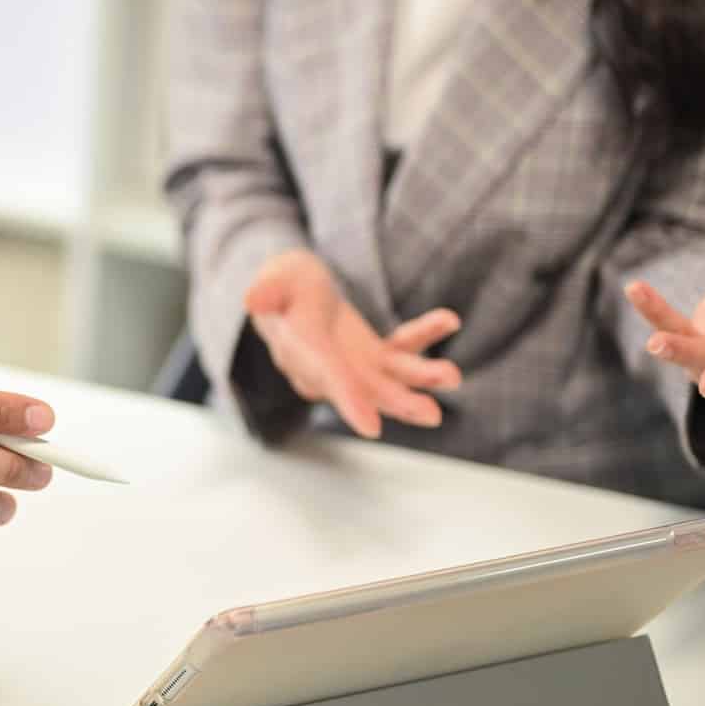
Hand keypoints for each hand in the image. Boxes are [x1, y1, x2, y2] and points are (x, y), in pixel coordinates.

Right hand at [244, 249, 462, 437]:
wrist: (295, 291)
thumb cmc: (284, 285)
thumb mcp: (276, 278)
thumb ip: (269, 289)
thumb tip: (253, 299)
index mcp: (301, 354)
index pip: (325, 378)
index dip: (347, 399)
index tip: (370, 426)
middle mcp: (329, 372)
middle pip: (365, 393)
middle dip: (398, 402)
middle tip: (430, 413)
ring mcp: (356, 368)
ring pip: (390, 381)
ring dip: (421, 380)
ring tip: (451, 376)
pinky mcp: (375, 358)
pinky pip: (403, 350)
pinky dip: (426, 336)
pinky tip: (449, 320)